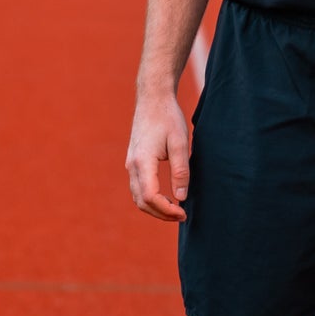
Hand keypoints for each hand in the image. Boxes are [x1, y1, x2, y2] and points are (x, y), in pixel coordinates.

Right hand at [125, 90, 191, 220]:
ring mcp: (130, 164)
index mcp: (143, 162)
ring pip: (138, 197)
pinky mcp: (133, 162)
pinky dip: (150, 199)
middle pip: (142, 202)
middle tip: (182, 216)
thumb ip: (181, 171)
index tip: (184, 213)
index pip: (151, 197)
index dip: (167, 210)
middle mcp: (132, 165)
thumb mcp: (180, 143)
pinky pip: (138, 188)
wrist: (153, 99)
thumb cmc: (168, 118)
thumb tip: (181, 197)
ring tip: (176, 210)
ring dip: (155, 208)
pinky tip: (166, 198)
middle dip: (161, 214)